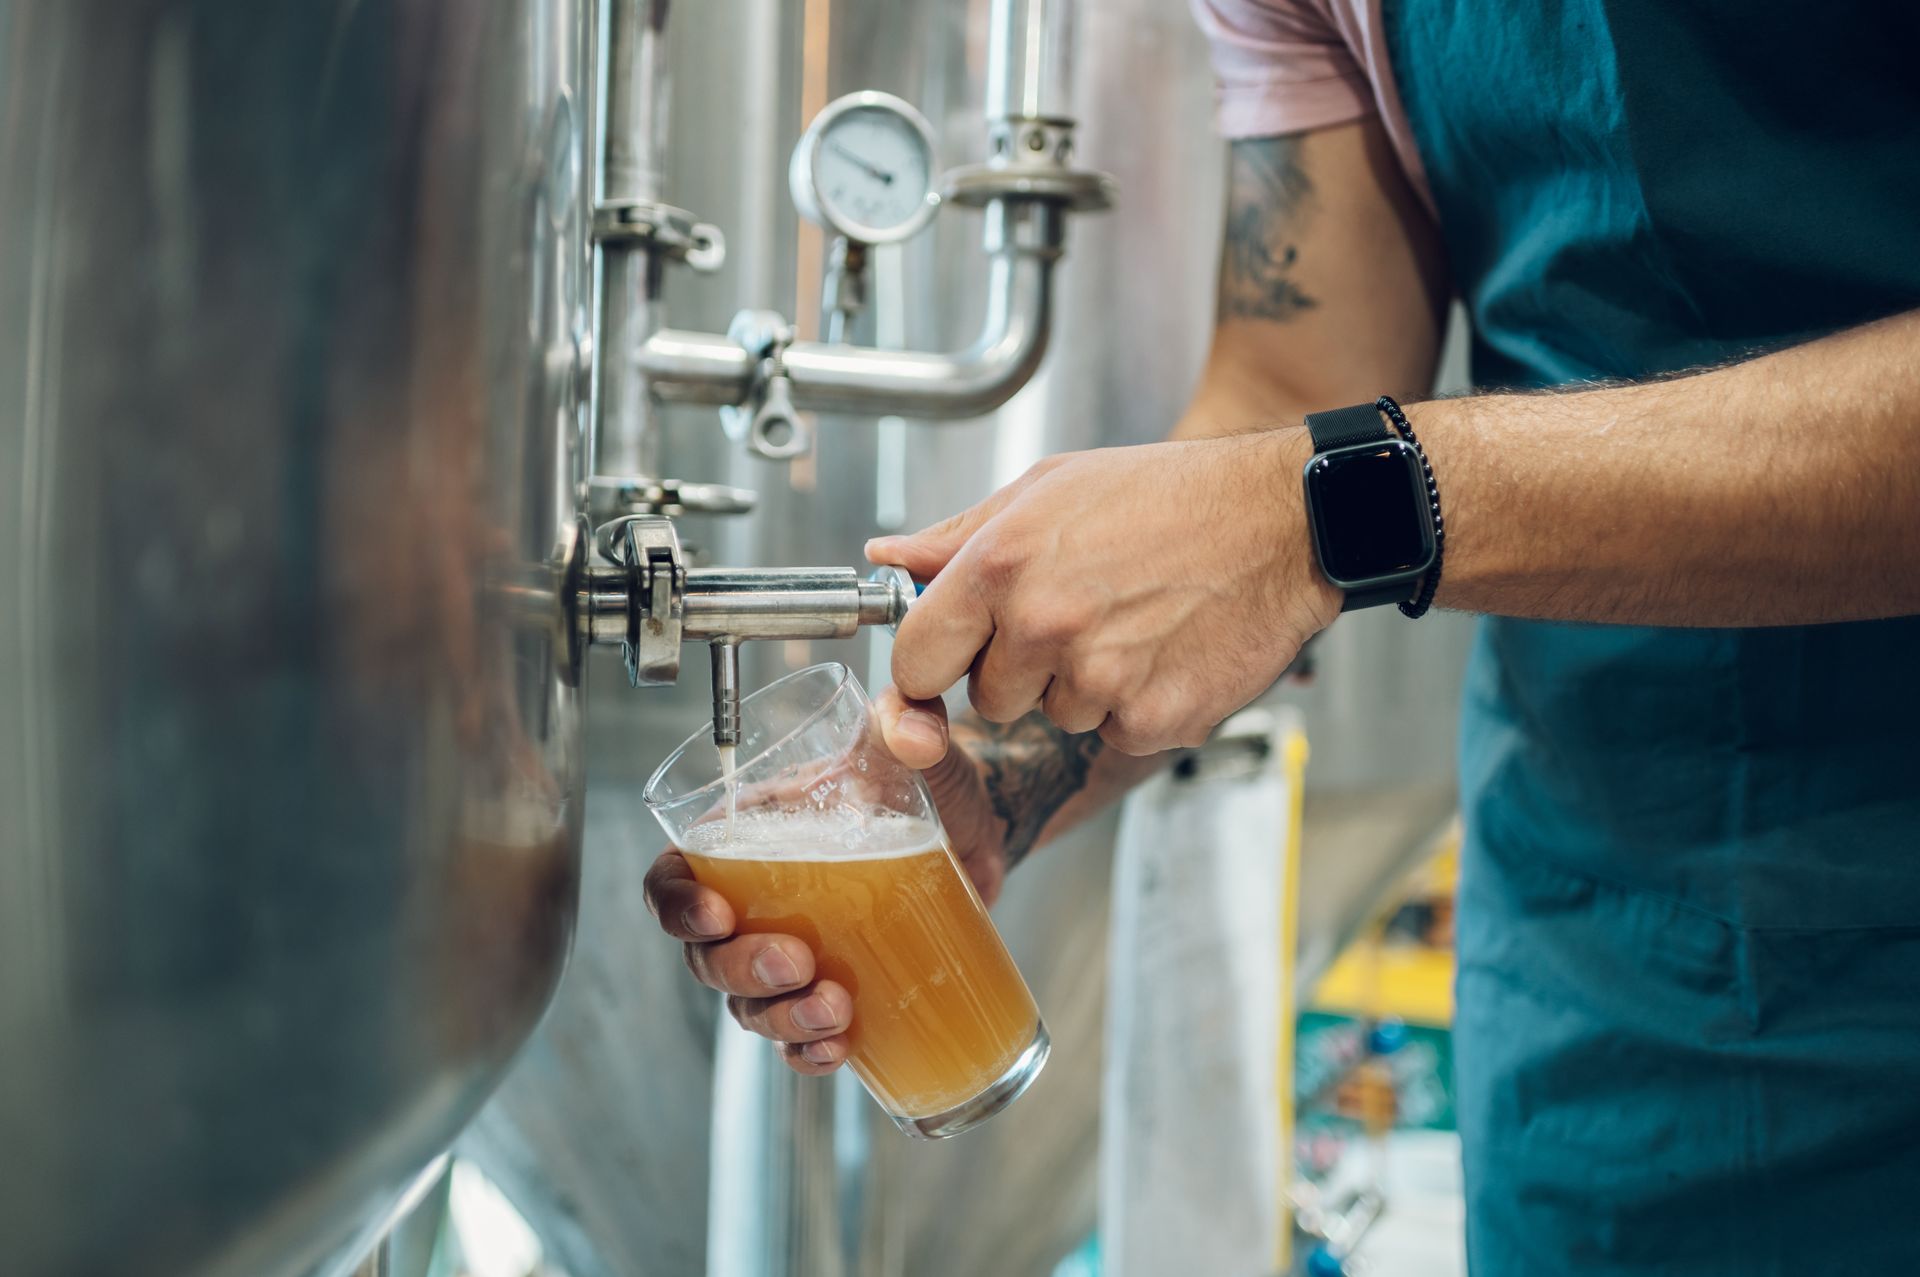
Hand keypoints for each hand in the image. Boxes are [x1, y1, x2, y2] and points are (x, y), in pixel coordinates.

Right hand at [642, 687, 1012, 1075]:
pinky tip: (841, 1048)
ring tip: (834, 1009)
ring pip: (748, 1005)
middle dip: (739, 969)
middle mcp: (756, 901)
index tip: (715, 913)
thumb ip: (909, 719)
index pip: (674, 878)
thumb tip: (914, 730)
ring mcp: (792, 952)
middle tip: (795, 962)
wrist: (983, 828)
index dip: (677, 903)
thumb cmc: (926, 780)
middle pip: (705, 955)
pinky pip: (799, 1039)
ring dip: (779, 1018)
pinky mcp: (834, 989)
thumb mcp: (913, 745)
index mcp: (747, 838)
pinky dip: (810, 1053)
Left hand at [868, 429, 1340, 754]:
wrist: (1283, 521)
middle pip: (987, 699)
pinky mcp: (1152, 719)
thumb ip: (960, 535)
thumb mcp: (1050, 488)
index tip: (952, 659)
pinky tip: (1167, 651)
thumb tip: (890, 560)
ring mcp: (1098, 678)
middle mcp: (1043, 625)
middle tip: (1079, 615)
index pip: (915, 661)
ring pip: (1054, 718)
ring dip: (1084, 687)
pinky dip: (1137, 706)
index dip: (932, 666)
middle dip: (1021, 670)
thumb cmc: (1169, 495)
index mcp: (1001, 565)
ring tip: (1133, 622)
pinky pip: (1114, 734)